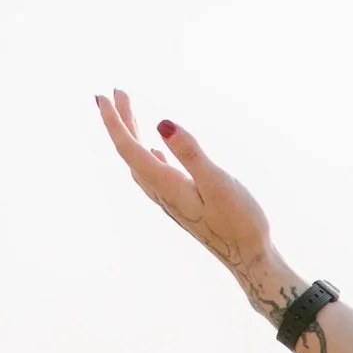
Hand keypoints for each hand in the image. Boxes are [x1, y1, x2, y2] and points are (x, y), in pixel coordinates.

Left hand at [94, 91, 285, 304]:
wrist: (250, 259)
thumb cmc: (240, 223)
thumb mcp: (218, 182)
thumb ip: (190, 153)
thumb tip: (161, 122)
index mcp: (167, 186)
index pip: (130, 149)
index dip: (115, 122)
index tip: (102, 96)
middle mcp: (163, 193)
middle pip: (131, 153)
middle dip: (121, 122)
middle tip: (117, 92)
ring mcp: (172, 199)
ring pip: (141, 162)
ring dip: (133, 135)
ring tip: (130, 112)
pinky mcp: (184, 203)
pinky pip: (155, 173)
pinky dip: (148, 153)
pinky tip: (154, 150)